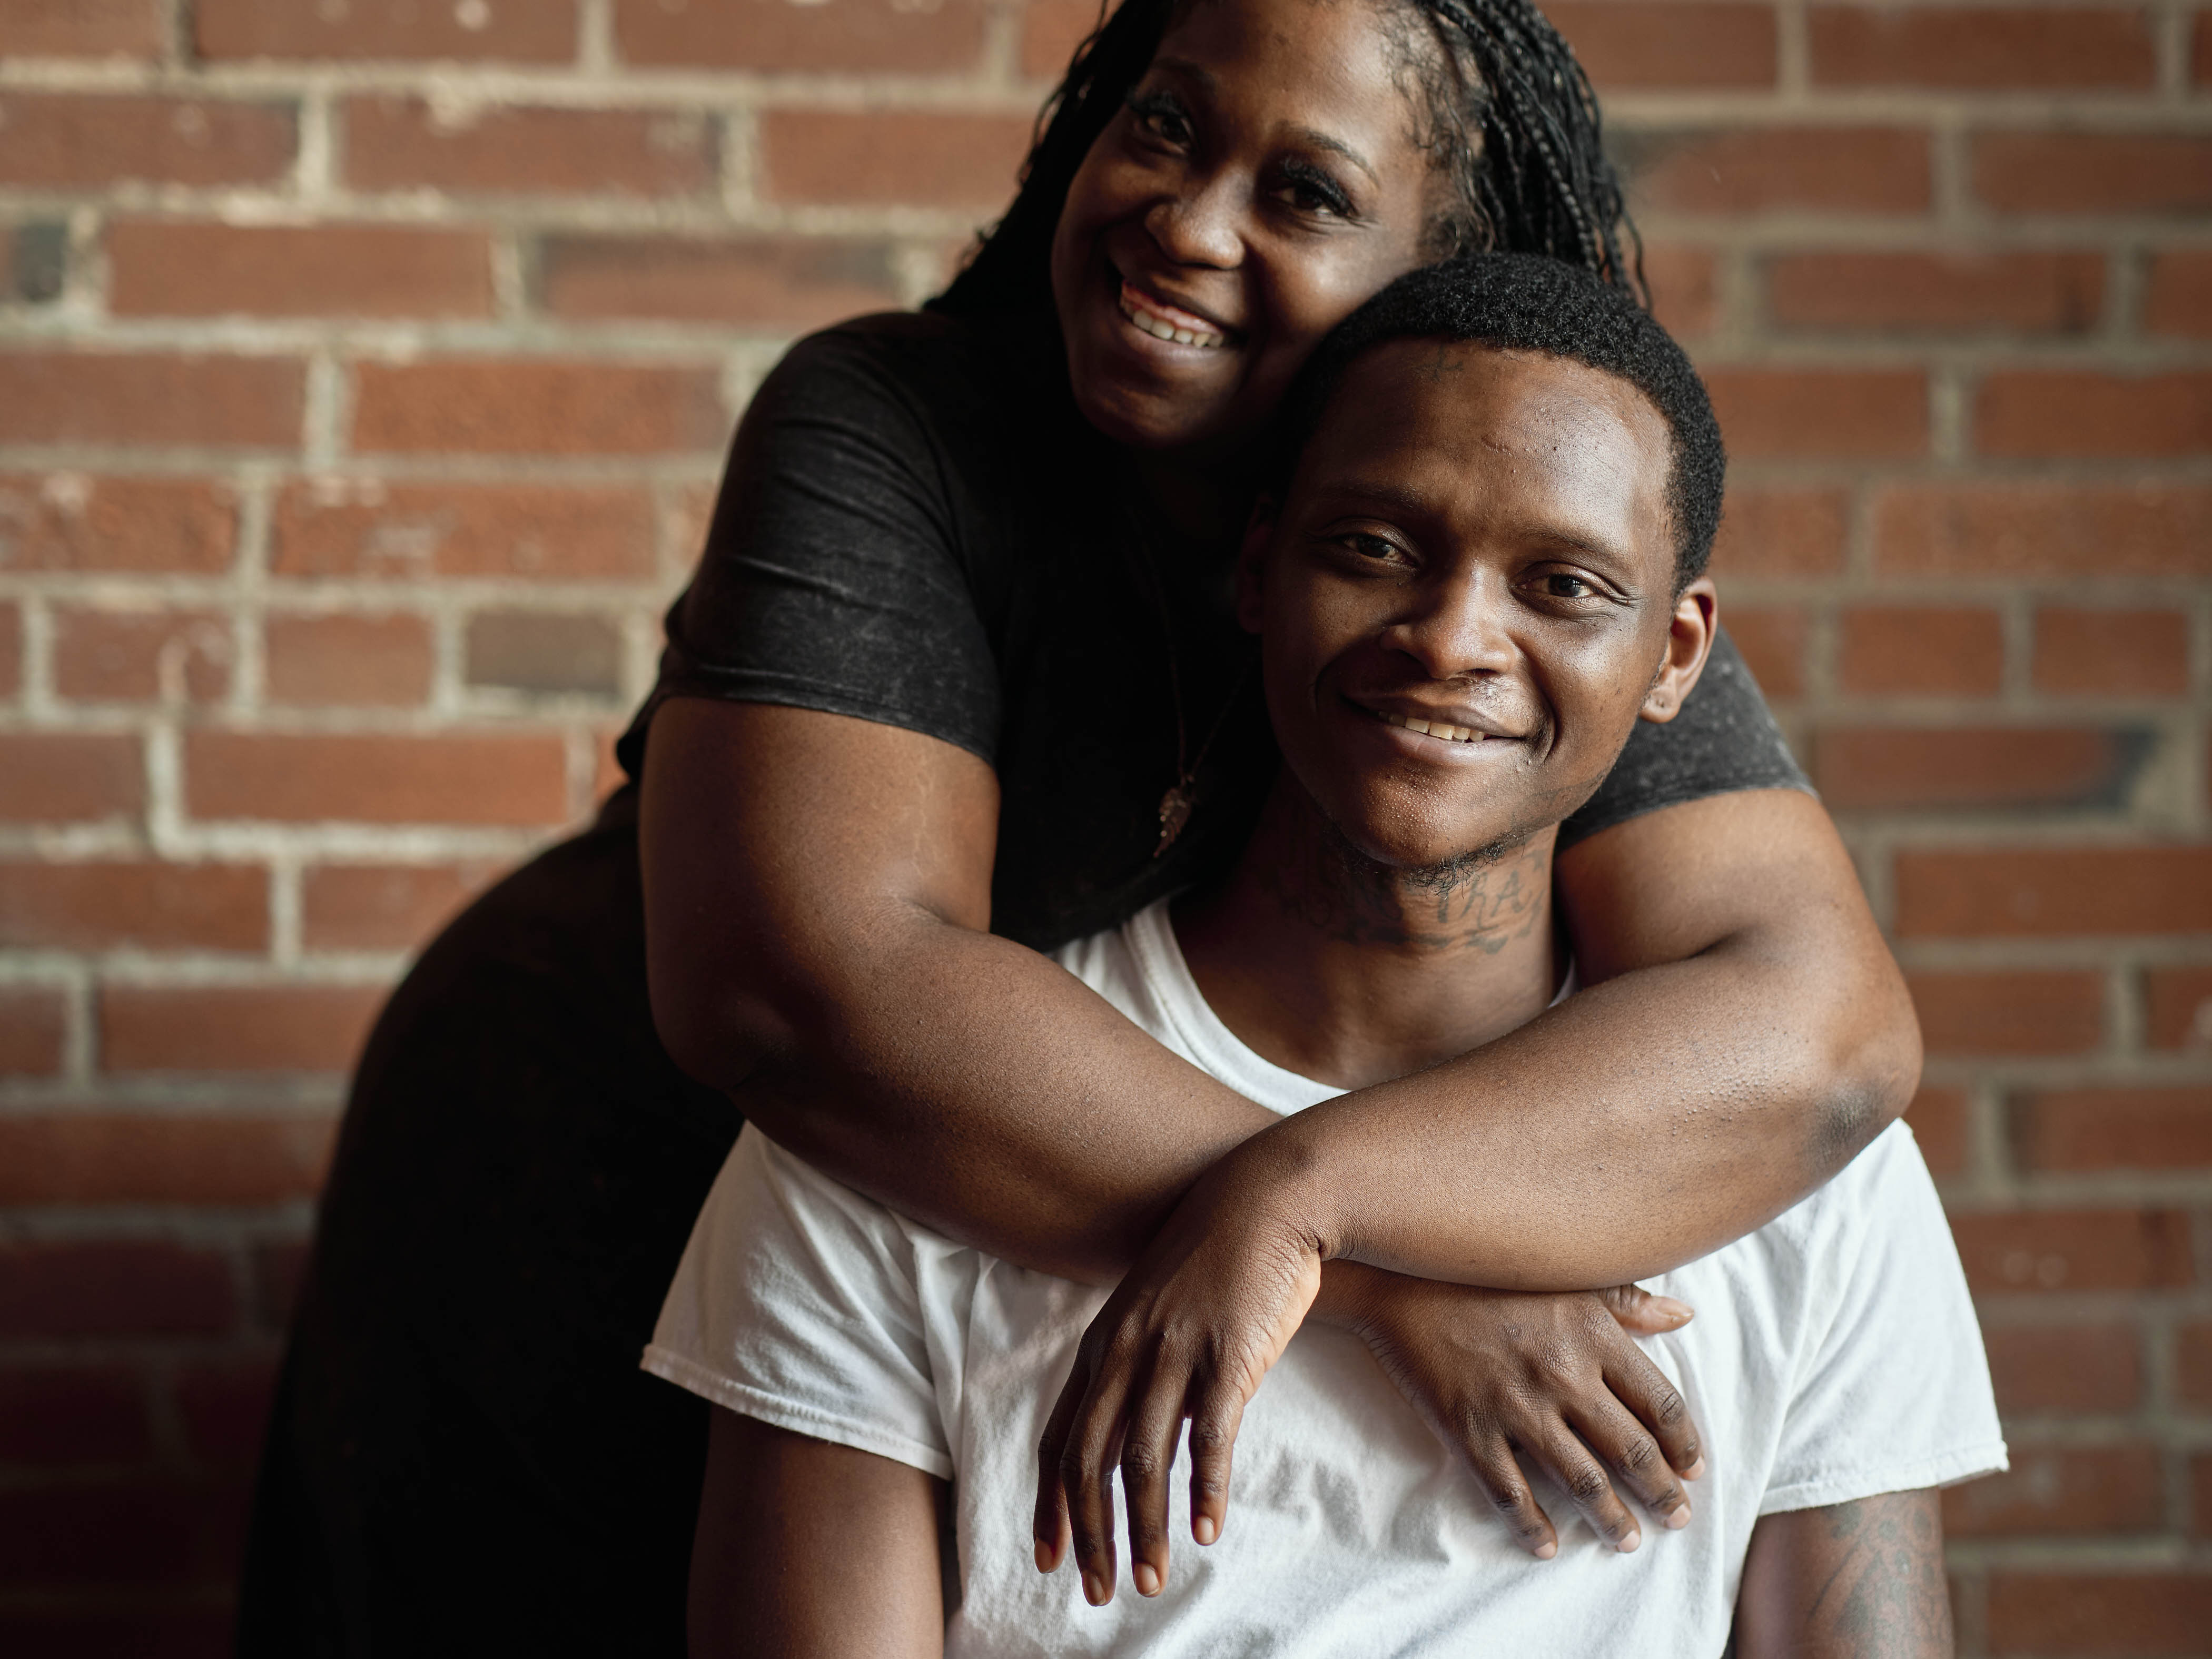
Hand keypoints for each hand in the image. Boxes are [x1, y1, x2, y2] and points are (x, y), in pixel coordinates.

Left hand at [1031, 1160, 1322, 1607]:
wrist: (1267, 1199)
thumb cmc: (1215, 1256)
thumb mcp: (1155, 1306)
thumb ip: (1135, 1358)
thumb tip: (1130, 1419)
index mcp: (1103, 1345)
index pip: (1059, 1439)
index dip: (1049, 1504)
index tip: (1046, 1557)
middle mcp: (1126, 1353)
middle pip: (1090, 1462)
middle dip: (1089, 1535)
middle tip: (1098, 1591)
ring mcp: (1174, 1354)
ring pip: (1142, 1461)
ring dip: (1144, 1529)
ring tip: (1152, 1578)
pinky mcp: (1226, 1357)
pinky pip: (1208, 1439)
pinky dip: (1204, 1491)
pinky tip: (1207, 1530)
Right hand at [1341, 1273, 1704, 1559]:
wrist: (1399, 1278)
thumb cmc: (1489, 1274)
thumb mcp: (1565, 1278)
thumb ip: (1627, 1301)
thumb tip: (1684, 1316)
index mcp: (1593, 1334)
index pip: (1661, 1404)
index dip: (1685, 1444)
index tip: (1694, 1469)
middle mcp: (1564, 1374)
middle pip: (1632, 1451)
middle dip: (1662, 1493)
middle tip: (1676, 1519)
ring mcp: (1516, 1405)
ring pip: (1582, 1481)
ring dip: (1612, 1519)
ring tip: (1627, 1541)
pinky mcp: (1469, 1428)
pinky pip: (1510, 1492)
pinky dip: (1532, 1526)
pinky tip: (1547, 1545)